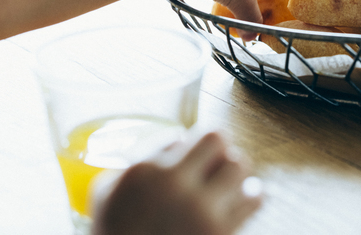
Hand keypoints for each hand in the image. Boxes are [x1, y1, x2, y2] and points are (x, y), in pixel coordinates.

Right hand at [90, 131, 262, 234]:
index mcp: (148, 171)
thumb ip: (141, 159)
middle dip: (218, 150)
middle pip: (218, 140)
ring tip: (228, 182)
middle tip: (215, 164)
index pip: (186, 135)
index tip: (196, 154)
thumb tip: (178, 141)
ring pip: (239, 166)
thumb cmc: (113, 232)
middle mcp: (176, 184)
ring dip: (235, 171)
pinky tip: (241, 199)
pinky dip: (252, 195)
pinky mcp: (220, 232)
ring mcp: (201, 209)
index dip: (197, 143)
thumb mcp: (106, 190)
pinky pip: (254, 199)